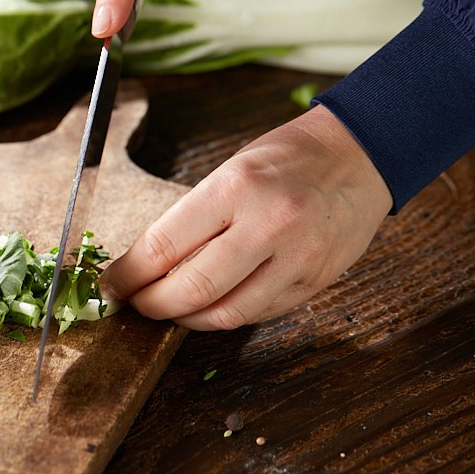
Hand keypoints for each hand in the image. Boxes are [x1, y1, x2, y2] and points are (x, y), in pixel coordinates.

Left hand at [99, 105, 393, 329]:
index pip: (163, 247)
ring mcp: (296, 259)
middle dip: (152, 305)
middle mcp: (268, 225)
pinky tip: (210, 305)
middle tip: (136, 304)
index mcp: (235, 188)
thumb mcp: (229, 172)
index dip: (128, 275)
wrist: (362, 154)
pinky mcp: (315, 283)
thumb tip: (145, 265)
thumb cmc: (287, 158)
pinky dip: (225, 315)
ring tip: (170, 309)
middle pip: (191, 289)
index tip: (112, 285)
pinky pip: (257, 314)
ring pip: (225, 314)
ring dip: (187, 319)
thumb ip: (192, 220)